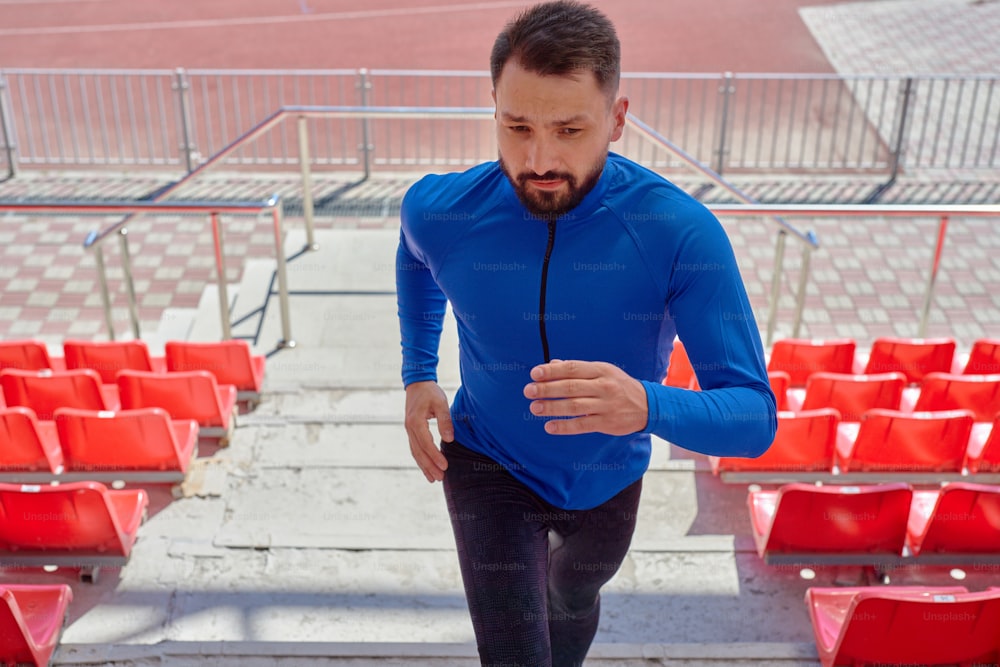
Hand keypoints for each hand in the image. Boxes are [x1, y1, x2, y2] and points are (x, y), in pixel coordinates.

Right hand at [404, 381, 453, 481]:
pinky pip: (415, 448)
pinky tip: (427, 467)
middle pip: (419, 452)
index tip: (445, 466)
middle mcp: (409, 428)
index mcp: (416, 422)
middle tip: (440, 478)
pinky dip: (421, 459)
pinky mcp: (411, 430)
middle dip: (429, 466)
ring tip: (433, 478)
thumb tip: (449, 440)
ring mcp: (409, 430)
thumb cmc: (430, 392)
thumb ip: (445, 421)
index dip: (435, 456)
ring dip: (424, 466)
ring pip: (415, 452)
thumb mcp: (441, 403)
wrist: (417, 382)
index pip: (426, 444)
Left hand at [522, 359, 648, 435]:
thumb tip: (552, 364)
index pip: (572, 368)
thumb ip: (577, 369)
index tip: (534, 373)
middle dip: (547, 389)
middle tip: (528, 391)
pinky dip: (564, 426)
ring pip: (574, 406)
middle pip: (570, 387)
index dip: (552, 371)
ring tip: (534, 407)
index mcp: (601, 370)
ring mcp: (606, 405)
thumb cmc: (619, 385)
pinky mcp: (606, 423)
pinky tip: (549, 426)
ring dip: (552, 407)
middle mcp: (604, 386)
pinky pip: (582, 425)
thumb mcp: (603, 371)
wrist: (648, 405)